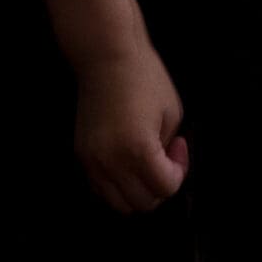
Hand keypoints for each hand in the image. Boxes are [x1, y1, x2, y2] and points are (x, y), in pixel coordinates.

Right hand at [74, 44, 188, 212]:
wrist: (107, 58)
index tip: (179, 147)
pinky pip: (100, 189)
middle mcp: (111, 162)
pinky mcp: (82, 155)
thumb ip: (167, 148)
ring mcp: (92, 161)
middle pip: (142, 203)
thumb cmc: (145, 79)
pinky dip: (117, 186)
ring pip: (118, 203)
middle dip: (160, 186)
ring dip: (137, 192)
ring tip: (146, 165)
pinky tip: (127, 163)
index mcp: (139, 150)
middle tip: (166, 159)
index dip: (179, 171)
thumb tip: (162, 167)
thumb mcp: (172, 114)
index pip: (165, 188)